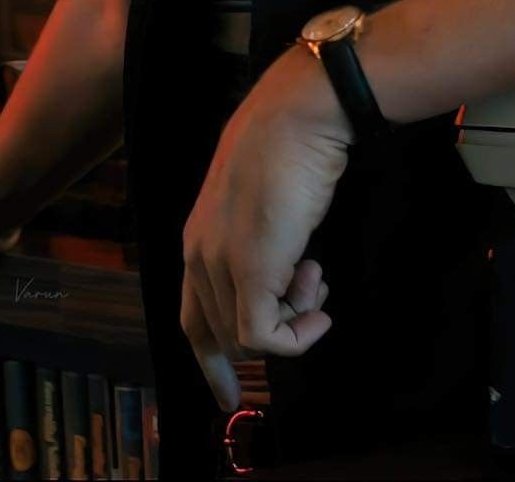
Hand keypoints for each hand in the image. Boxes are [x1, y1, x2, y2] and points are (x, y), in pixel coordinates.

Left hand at [181, 44, 351, 410]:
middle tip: (313, 300)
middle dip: (273, 330)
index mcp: (197, 238)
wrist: (296, 118)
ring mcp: (220, 264)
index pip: (192, 318)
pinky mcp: (249, 271)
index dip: (212, 361)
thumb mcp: (266, 204)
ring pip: (246, 336)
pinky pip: (264, 335)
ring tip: (318, 279)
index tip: (230, 396)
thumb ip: (260, 241)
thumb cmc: (287, 148)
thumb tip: (283, 273)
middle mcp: (198, 256)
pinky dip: (296, 335)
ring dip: (293, 321)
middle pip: (223, 332)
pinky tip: (321, 305)